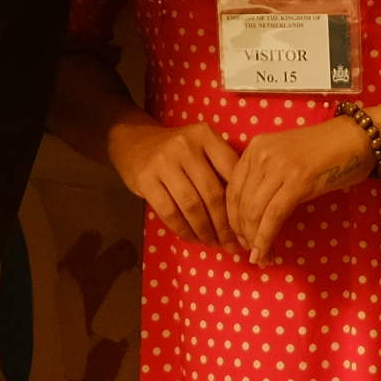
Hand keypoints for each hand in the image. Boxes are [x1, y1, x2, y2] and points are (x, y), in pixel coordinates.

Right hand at [111, 120, 240, 248]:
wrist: (135, 143)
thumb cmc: (178, 152)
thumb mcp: (202, 149)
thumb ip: (221, 169)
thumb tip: (244, 212)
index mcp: (206, 136)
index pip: (231, 174)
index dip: (241, 204)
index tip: (246, 226)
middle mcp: (186, 146)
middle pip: (212, 193)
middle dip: (225, 226)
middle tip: (231, 244)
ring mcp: (163, 162)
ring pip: (192, 206)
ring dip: (205, 231)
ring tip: (213, 243)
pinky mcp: (145, 179)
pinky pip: (169, 213)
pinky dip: (184, 230)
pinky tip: (193, 238)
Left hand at [223, 116, 376, 260]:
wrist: (358, 138)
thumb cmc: (326, 151)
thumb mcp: (285, 159)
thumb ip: (266, 178)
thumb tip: (251, 215)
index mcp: (254, 147)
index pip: (231, 190)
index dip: (231, 220)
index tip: (240, 238)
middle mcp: (261, 154)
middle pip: (239, 203)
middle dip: (242, 234)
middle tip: (251, 252)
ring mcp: (279, 166)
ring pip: (253, 212)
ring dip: (254, 240)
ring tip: (261, 257)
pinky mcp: (297, 181)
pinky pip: (273, 216)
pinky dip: (266, 239)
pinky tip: (266, 253)